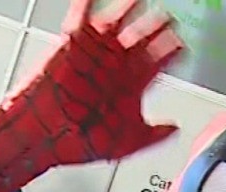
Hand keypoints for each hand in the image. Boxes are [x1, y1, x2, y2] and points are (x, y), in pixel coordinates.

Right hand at [36, 0, 184, 164]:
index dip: (172, 52)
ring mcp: (94, 53)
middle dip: (158, 26)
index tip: (183, 45)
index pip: (158, 62)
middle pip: (143, 37)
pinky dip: (87, 1)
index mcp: (130, 86)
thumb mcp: (124, 144)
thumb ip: (152, 136)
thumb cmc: (78, 142)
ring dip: (130, 7)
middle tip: (171, 18)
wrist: (42, 135)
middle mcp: (114, 66)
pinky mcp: (72, 44)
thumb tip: (175, 129)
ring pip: (118, 22)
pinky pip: (81, 15)